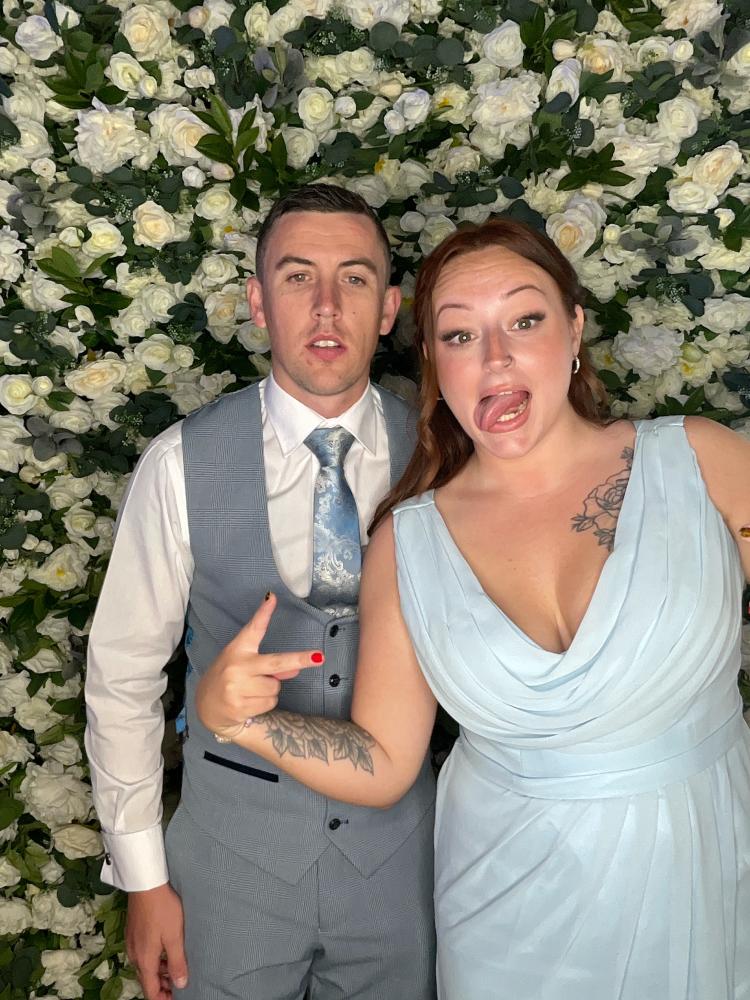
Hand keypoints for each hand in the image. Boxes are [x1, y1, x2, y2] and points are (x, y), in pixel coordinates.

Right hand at [126, 883, 187, 999]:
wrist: (146, 884)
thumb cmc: (163, 909)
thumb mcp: (174, 937)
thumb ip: (177, 962)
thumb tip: (180, 984)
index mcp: (144, 960)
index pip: (150, 991)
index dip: (163, 998)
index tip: (177, 997)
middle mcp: (134, 955)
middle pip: (146, 980)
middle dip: (162, 986)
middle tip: (180, 983)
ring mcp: (132, 943)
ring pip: (144, 967)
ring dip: (159, 972)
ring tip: (177, 967)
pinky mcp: (133, 932)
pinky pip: (142, 954)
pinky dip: (154, 959)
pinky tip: (166, 950)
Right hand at [195, 592, 323, 737]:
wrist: (206, 707)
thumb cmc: (229, 679)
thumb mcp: (245, 665)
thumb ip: (270, 665)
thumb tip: (296, 669)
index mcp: (237, 650)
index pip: (253, 629)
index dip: (263, 613)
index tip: (272, 598)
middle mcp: (237, 666)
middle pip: (276, 663)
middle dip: (299, 660)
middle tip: (319, 658)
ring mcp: (236, 687)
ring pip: (275, 688)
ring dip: (270, 691)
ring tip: (252, 690)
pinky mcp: (239, 707)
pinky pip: (269, 702)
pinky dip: (265, 703)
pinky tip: (249, 702)